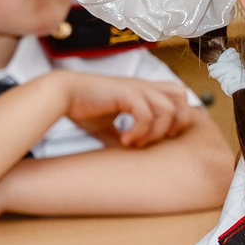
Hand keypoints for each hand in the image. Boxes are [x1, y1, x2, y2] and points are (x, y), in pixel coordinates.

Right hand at [52, 71, 198, 147]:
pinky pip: (145, 114)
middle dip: (177, 120)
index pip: (177, 95)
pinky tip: (124, 140)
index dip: (177, 116)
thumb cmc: (84, 109)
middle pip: (181, 95)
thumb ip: (124, 138)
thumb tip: (132, 158)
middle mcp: (144, 86)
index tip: (160, 138)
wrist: (63, 94)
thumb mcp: (109, 128)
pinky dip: (139, 131)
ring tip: (137, 143)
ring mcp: (136, 88)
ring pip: (167, 108)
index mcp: (143, 91)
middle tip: (158, 139)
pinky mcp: (125, 93)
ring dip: (156, 131)